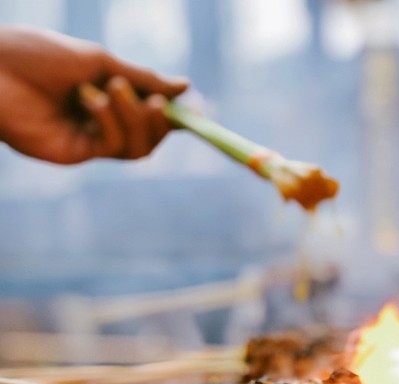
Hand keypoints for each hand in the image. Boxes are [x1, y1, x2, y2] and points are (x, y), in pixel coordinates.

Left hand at [0, 26, 188, 163]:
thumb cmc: (39, 56)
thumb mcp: (99, 60)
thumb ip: (142, 78)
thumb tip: (186, 87)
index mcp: (110, 92)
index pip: (154, 111)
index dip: (178, 114)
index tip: (200, 109)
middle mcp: (104, 119)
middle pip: (152, 135)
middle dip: (159, 119)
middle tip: (155, 101)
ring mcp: (92, 139)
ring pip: (137, 146)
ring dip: (135, 118)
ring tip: (115, 89)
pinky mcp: (77, 153)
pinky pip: (111, 146)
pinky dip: (109, 121)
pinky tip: (90, 100)